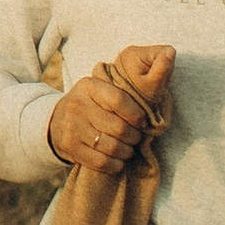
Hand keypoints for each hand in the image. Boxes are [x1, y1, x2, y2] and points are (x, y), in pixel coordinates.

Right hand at [46, 45, 174, 174]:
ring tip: (127, 149)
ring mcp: (72, 127)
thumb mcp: (101, 90)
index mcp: (89, 86)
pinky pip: (100, 162)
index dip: (136, 114)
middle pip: (118, 127)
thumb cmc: (92, 106)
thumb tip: (167, 59)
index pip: (119, 99)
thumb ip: (125, 88)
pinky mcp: (70, 147)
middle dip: (133, 137)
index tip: (142, 122)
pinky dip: (114, 164)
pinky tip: (117, 161)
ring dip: (125, 152)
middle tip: (136, 138)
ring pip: (110, 146)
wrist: (56, 123)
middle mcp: (78, 105)